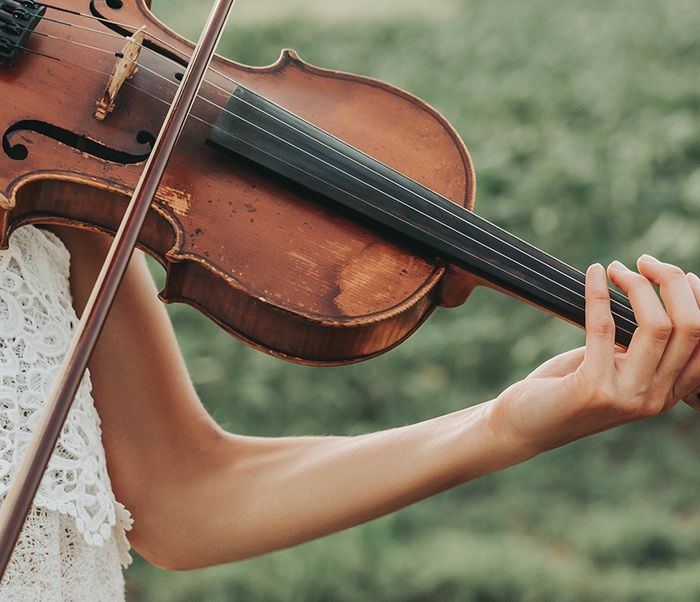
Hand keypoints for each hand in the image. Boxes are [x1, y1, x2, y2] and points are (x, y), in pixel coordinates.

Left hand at [489, 256, 699, 455]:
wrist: (524, 425)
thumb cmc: (565, 389)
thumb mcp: (612, 368)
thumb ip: (637, 345)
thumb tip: (650, 294)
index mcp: (668, 393)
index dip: (699, 300)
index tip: (677, 275)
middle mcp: (655, 398)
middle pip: (691, 327)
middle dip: (673, 283)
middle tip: (645, 262)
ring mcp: (627, 396)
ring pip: (658, 325)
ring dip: (638, 285)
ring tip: (617, 268)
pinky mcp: (593, 388)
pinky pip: (603, 327)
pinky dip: (599, 293)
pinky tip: (594, 273)